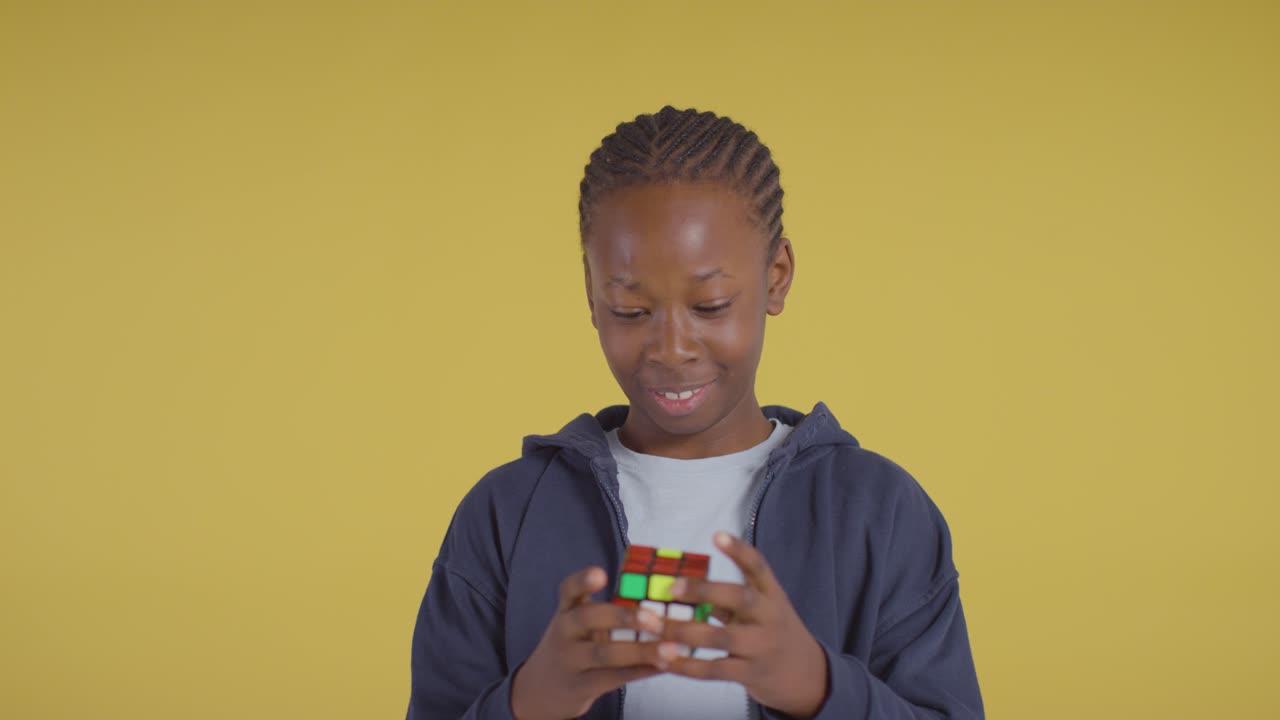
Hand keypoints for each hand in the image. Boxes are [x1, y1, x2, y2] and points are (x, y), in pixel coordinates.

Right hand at [510, 566, 671, 719]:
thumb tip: (660, 598)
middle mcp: (565, 632)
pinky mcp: (581, 686)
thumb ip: (606, 609)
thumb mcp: (578, 622)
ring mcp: (571, 660)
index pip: (569, 589)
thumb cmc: (573, 645)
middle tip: (653, 618)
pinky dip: (641, 671)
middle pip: (587, 619)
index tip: (601, 574)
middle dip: (622, 618)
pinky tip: (663, 666)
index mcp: (567, 609)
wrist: (543, 687)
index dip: (583, 581)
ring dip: (640, 651)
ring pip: (605, 654)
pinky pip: (613, 678)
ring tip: (670, 649)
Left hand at [658, 532, 829, 717]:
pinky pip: (715, 670)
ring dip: (683, 631)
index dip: (739, 550)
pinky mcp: (751, 674)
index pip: (759, 567)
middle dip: (704, 591)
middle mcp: (769, 617)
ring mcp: (761, 647)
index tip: (717, 535)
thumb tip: (676, 582)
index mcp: (771, 594)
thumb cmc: (770, 631)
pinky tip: (663, 659)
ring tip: (653, 625)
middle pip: (739, 598)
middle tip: (671, 587)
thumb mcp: (761, 608)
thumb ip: (728, 597)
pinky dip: (687, 665)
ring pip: (720, 637)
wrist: (806, 675)